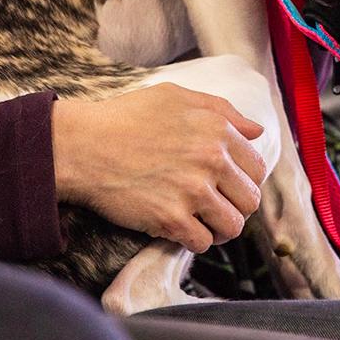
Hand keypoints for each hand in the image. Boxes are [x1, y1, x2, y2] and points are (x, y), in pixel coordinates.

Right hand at [52, 83, 266, 252]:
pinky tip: (182, 230)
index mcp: (217, 130)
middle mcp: (211, 160)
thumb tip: (257, 131)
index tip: (230, 187)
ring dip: (221, 229)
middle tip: (218, 208)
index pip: (256, 168)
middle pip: (250, 200)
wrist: (82, 146)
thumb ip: (222, 111)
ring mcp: (193, 191)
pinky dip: (196, 241)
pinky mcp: (170, 219)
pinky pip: (203, 243)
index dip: (246, 181)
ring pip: (233, 226)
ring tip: (205, 223)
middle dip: (237, 207)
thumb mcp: (175, 96)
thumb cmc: (125, 117)